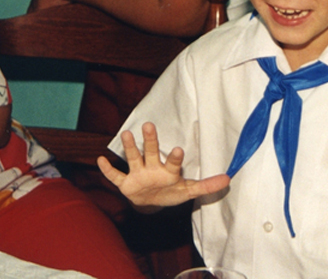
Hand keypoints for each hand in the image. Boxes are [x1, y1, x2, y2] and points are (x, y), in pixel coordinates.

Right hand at [98, 122, 229, 209]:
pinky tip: (99, 159)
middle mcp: (153, 168)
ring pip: (134, 158)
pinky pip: (115, 177)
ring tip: (126, 133)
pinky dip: (107, 170)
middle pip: (152, 152)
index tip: (179, 149)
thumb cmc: (172, 192)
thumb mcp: (189, 191)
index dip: (176, 157)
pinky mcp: (126, 184)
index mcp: (169, 171)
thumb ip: (206, 186)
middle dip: (151, 140)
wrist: (152, 202)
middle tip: (149, 125)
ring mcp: (139, 174)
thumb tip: (228, 179)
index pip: (174, 162)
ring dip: (129, 147)